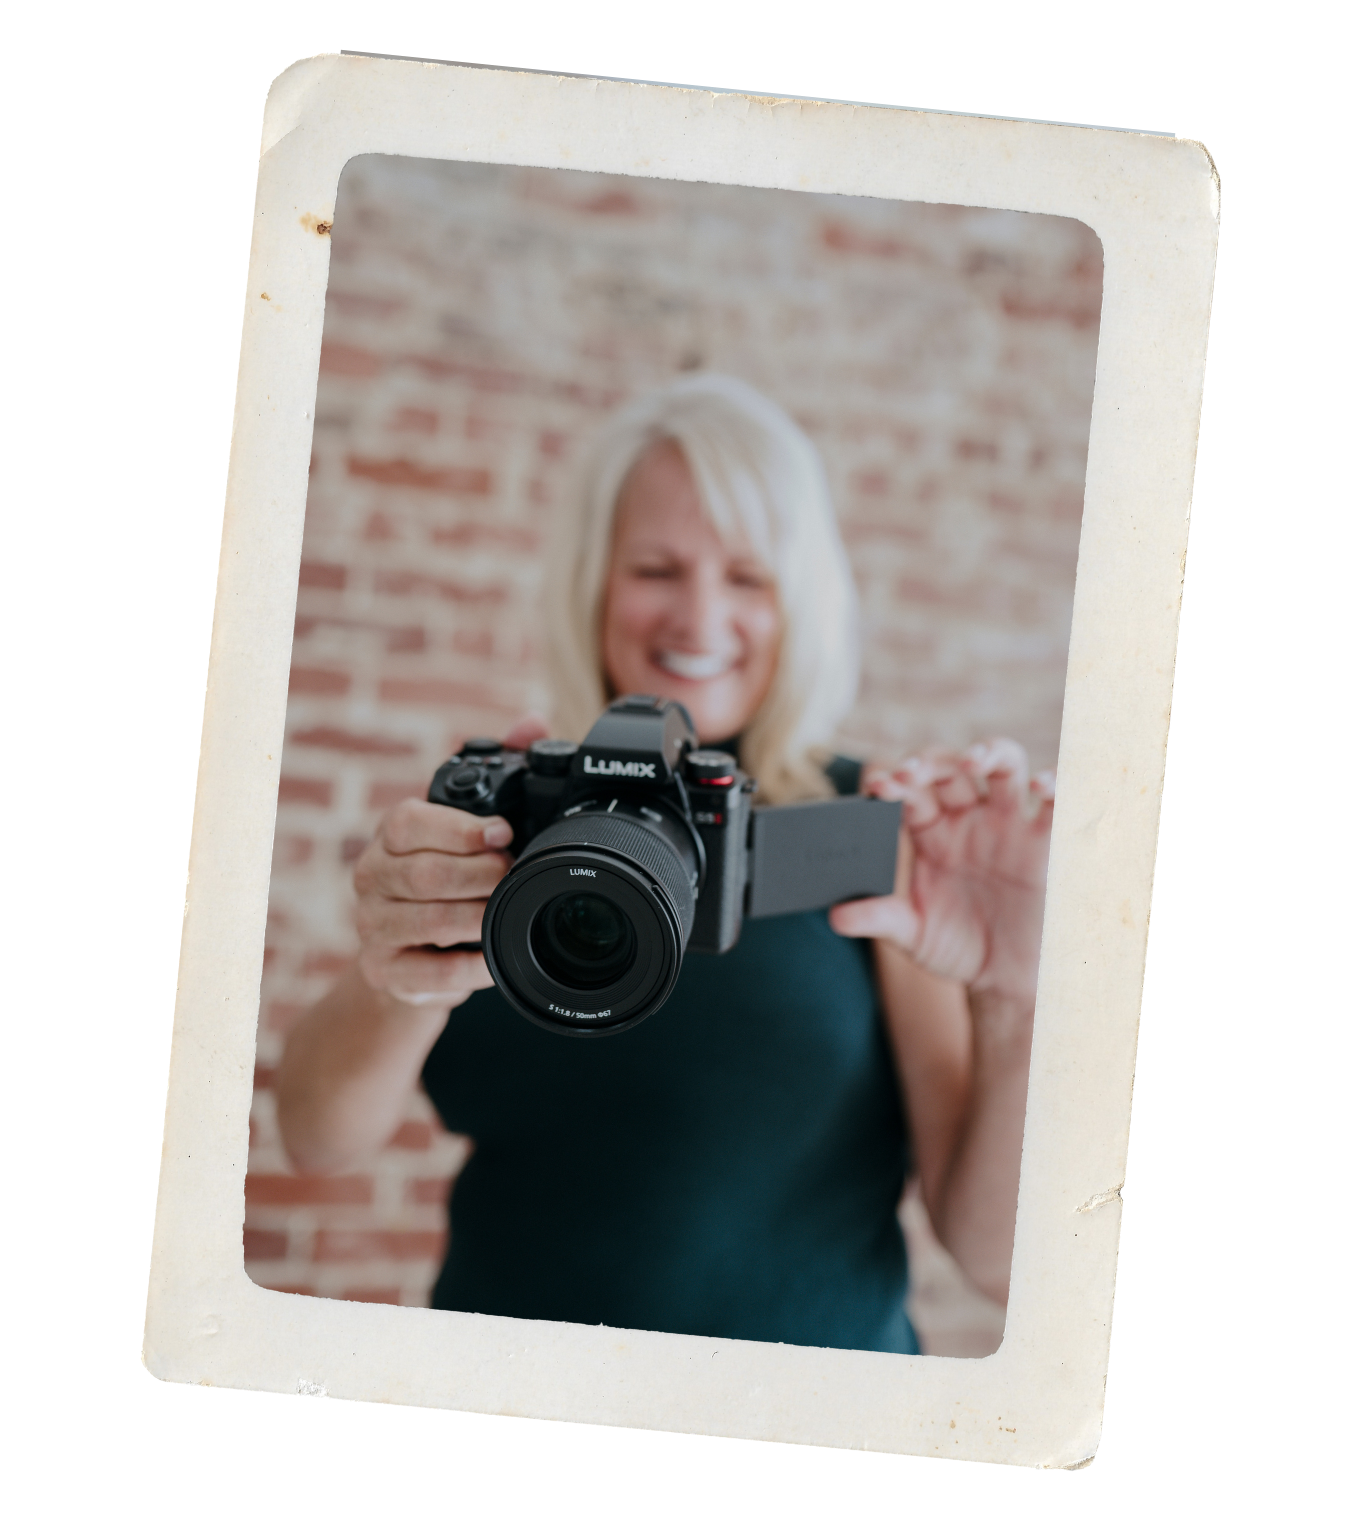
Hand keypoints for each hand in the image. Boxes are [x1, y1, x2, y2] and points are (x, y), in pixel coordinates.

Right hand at [352, 716, 548, 1007]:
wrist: (412, 956)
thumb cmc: (448, 878)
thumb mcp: (468, 826)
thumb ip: (502, 770)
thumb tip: (532, 722)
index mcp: (392, 835)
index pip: (409, 822)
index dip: (459, 828)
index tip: (504, 833)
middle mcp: (372, 876)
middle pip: (423, 874)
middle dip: (480, 876)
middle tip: (514, 877)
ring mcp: (373, 927)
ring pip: (428, 922)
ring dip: (479, 919)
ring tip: (508, 914)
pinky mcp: (384, 972)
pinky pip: (428, 974)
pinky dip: (469, 968)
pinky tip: (493, 960)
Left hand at [829, 740, 1054, 1006]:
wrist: (1007, 979)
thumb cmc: (957, 949)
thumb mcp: (912, 936)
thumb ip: (878, 920)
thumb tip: (834, 916)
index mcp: (930, 831)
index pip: (908, 793)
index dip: (893, 784)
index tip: (877, 787)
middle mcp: (968, 818)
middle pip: (950, 769)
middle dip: (930, 763)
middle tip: (911, 773)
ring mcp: (1008, 824)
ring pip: (1003, 766)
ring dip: (989, 753)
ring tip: (972, 762)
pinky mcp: (1046, 840)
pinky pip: (1055, 803)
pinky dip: (1054, 785)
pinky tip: (1040, 786)